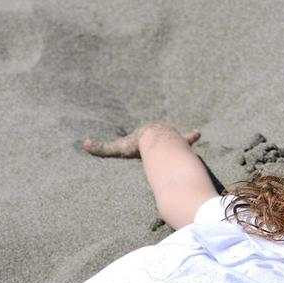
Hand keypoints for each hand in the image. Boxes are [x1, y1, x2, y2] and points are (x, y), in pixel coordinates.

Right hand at [82, 124, 199, 157]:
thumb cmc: (137, 145)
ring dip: (178, 137)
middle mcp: (158, 133)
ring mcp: (172, 137)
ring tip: (185, 136)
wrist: (156, 142)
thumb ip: (103, 149)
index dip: (145, 136)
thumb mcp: (119, 148)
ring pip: (175, 137)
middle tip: (167, 138)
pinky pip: (188, 137)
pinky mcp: (182, 141)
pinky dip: (192, 135)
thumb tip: (84, 145)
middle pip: (160, 135)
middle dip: (163, 136)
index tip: (144, 134)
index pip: (144, 135)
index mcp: (146, 135)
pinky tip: (199, 132)